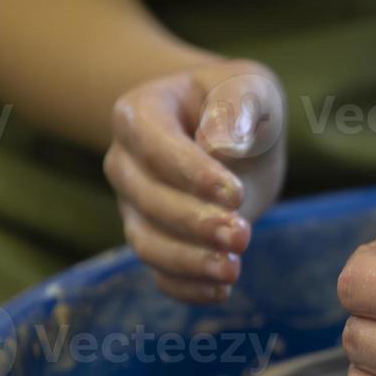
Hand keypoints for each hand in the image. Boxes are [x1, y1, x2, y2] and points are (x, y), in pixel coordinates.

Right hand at [103, 59, 285, 303]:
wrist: (234, 134)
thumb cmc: (240, 104)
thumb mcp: (250, 86)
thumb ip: (239, 104)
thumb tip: (224, 144)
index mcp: (139, 114)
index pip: (155, 145)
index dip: (191, 173)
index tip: (233, 194)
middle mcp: (126, 163)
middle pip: (148, 199)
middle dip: (194, 223)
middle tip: (242, 235)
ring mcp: (135, 206)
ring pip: (147, 242)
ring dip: (187, 261)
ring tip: (232, 269)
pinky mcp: (155, 240)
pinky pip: (159, 272)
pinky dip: (185, 287)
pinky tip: (221, 290)